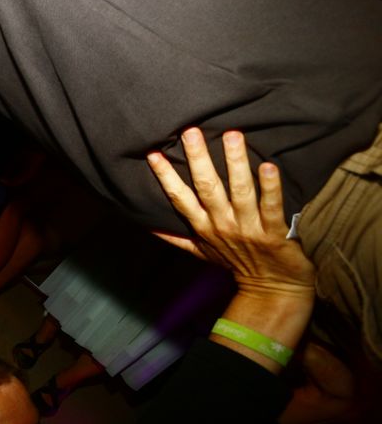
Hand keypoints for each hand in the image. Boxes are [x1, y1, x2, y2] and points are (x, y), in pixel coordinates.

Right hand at [146, 128, 314, 301]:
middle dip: (198, 159)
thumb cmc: (238, 265)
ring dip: (235, 163)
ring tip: (232, 136)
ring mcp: (248, 228)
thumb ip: (176, 237)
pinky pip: (272, 207)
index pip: (179, 198)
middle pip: (207, 188)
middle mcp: (222, 225)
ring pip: (240, 192)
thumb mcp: (202, 252)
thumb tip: (147, 226)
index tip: (154, 153)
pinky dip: (270, 187)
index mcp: (203, 227)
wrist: (273, 291)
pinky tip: (269, 166)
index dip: (166, 176)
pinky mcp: (275, 233)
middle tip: (191, 131)